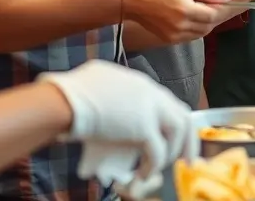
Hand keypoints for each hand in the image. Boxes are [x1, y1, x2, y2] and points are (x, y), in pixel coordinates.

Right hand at [41, 60, 195, 182]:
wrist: (66, 100)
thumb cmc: (71, 92)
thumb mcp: (99, 80)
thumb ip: (113, 89)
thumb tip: (108, 97)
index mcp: (140, 83)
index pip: (168, 102)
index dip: (172, 122)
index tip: (175, 138)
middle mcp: (151, 92)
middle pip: (183, 114)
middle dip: (189, 139)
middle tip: (188, 159)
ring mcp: (150, 107)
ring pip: (178, 131)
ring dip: (172, 153)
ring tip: (161, 167)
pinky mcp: (143, 127)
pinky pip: (158, 151)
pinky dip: (153, 166)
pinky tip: (143, 174)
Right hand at [123, 0, 229, 43]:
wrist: (130, 2)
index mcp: (185, 10)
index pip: (212, 16)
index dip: (218, 9)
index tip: (218, 1)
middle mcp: (181, 26)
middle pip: (208, 26)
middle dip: (213, 16)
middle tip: (210, 5)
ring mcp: (175, 36)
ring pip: (200, 34)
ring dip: (205, 24)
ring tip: (200, 10)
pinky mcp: (169, 40)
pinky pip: (190, 37)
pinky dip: (195, 29)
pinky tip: (190, 18)